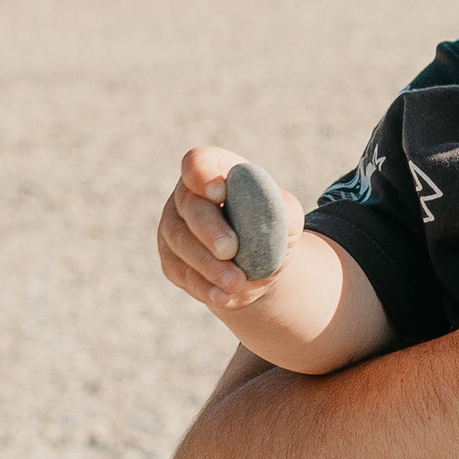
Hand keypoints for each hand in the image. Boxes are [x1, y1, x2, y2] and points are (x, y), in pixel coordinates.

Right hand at [159, 143, 304, 315]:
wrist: (260, 269)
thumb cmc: (273, 230)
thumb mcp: (286, 217)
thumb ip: (279, 208)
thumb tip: (265, 208)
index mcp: (216, 173)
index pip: (198, 162)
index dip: (202, 173)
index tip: (218, 191)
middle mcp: (188, 197)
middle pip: (188, 206)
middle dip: (208, 228)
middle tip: (229, 250)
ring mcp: (174, 228)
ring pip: (180, 242)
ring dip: (208, 264)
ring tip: (237, 282)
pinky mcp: (171, 260)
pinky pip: (182, 273)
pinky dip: (204, 286)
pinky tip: (224, 296)